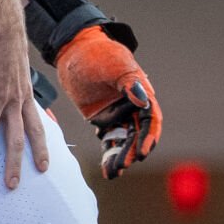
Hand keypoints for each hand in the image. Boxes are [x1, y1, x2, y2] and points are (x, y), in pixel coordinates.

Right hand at [0, 0, 49, 188]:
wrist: (2, 31)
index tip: (44, 167)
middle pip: (15, 140)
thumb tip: (21, 96)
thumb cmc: (9, 49)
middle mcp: (14, 102)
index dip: (41, 149)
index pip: (37, 129)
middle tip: (11, 186)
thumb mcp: (21, 74)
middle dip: (14, 165)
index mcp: (26, 99)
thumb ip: (20, 88)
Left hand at [54, 28, 161, 179]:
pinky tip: (107, 170)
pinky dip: (109, 155)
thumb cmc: (96, 54)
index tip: (143, 152)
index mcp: (140, 92)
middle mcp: (132, 105)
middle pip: (138, 134)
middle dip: (132, 151)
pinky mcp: (102, 120)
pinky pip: (109, 141)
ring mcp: (117, 114)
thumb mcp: (114, 65)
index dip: (149, 136)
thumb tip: (144, 100)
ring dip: (121, 156)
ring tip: (114, 172)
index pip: (150, 119)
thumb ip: (129, 83)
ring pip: (124, 141)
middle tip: (123, 164)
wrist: (72, 51)